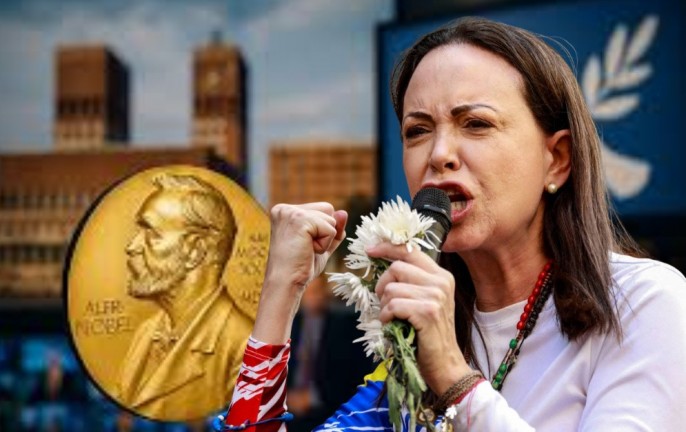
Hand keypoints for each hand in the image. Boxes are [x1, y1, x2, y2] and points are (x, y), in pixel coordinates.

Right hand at [253, 203, 346, 343]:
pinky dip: (325, 244)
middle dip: (325, 232)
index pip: (323, 208)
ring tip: (306, 249)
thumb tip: (343, 212)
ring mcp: (291, 212)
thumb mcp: (321, 244)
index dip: (323, 230)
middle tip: (306, 248)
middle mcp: (285, 208)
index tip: (304, 245)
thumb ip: (333, 228)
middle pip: (328, 209)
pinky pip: (330, 229)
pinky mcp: (300, 220)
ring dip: (325, 239)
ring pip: (331, 218)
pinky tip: (308, 251)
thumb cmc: (300, 267)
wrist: (286, 283)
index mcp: (286, 211)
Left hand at [368, 243, 471, 394]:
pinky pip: (392, 306)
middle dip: (383, 285)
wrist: (444, 363)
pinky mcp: (427, 311)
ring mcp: (436, 296)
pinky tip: (393, 325)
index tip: (370, 250)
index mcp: (441, 275)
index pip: (411, 251)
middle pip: (396, 268)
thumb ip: (412, 281)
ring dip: (385, 306)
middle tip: (386, 303)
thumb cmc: (428, 333)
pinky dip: (386, 317)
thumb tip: (385, 264)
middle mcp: (441, 282)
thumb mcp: (425, 300)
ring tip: (395, 318)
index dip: (388, 248)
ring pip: (391, 289)